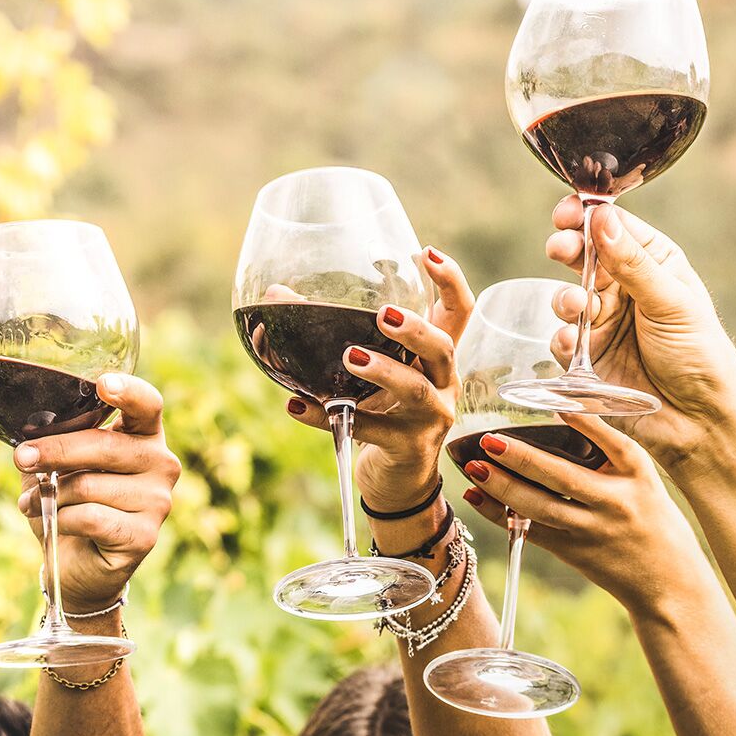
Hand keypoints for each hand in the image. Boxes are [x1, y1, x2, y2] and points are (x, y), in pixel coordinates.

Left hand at [13, 374, 180, 612]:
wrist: (77, 566)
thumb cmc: (69, 504)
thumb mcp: (59, 465)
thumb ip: (54, 441)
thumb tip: (31, 426)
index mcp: (144, 436)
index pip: (147, 405)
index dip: (127, 392)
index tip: (102, 385)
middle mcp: (161, 464)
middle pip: (106, 446)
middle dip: (55, 451)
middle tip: (22, 457)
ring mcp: (158, 501)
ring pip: (89, 485)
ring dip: (49, 495)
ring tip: (32, 502)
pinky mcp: (145, 536)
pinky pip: (89, 518)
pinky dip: (59, 520)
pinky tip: (51, 523)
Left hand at [286, 247, 473, 512]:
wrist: (399, 482)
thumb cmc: (384, 412)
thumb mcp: (372, 372)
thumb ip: (336, 333)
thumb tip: (275, 294)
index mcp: (437, 357)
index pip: (460, 312)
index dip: (450, 282)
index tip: (428, 254)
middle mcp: (443, 383)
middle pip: (443, 348)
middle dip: (416, 330)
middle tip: (383, 315)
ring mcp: (429, 419)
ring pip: (415, 390)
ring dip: (384, 371)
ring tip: (350, 357)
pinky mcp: (406, 449)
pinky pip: (366, 430)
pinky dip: (326, 416)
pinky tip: (296, 405)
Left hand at [462, 413, 705, 614]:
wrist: (669, 583)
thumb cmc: (652, 519)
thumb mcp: (643, 479)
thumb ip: (608, 451)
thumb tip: (561, 411)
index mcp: (637, 475)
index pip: (614, 443)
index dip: (586, 422)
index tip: (559, 402)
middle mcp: (614, 502)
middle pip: (562, 478)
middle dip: (522, 458)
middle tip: (490, 440)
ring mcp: (591, 530)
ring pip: (540, 508)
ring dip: (503, 488)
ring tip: (474, 467)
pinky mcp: (572, 552)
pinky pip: (530, 530)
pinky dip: (499, 514)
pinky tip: (476, 495)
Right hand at [546, 195, 735, 465]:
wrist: (699, 423)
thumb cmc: (700, 356)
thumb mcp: (671, 303)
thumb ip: (632, 263)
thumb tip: (601, 216)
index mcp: (654, 264)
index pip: (613, 228)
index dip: (586, 216)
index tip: (566, 212)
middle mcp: (624, 289)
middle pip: (583, 257)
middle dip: (567, 249)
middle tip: (559, 248)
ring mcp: (603, 324)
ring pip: (567, 297)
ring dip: (565, 298)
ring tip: (576, 307)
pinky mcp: (586, 359)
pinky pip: (562, 341)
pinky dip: (563, 339)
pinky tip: (573, 343)